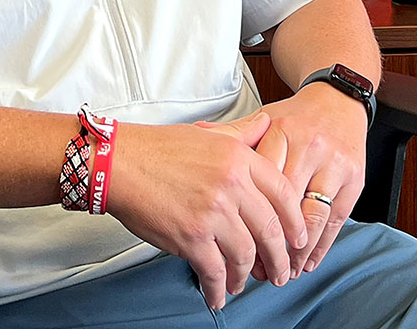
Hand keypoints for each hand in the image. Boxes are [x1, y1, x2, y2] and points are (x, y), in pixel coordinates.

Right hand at [108, 110, 307, 310]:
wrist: (120, 163)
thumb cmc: (158, 148)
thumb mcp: (208, 133)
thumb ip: (242, 132)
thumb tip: (267, 124)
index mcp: (237, 156)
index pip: (282, 193)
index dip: (294, 221)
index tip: (296, 238)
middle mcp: (230, 183)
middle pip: (270, 230)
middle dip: (279, 257)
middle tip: (279, 271)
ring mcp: (212, 212)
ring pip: (245, 255)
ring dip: (246, 275)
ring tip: (241, 281)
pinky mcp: (192, 238)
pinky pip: (216, 272)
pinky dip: (219, 289)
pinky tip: (217, 293)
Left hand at [253, 84, 367, 278]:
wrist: (338, 102)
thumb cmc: (296, 117)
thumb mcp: (265, 119)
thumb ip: (235, 133)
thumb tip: (199, 133)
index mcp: (281, 131)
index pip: (259, 182)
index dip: (247, 216)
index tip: (234, 241)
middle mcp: (308, 146)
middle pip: (284, 205)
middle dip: (270, 241)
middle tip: (255, 268)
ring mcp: (333, 164)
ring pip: (312, 218)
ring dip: (295, 252)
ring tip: (280, 272)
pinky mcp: (354, 180)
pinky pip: (335, 221)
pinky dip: (320, 246)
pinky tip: (306, 261)